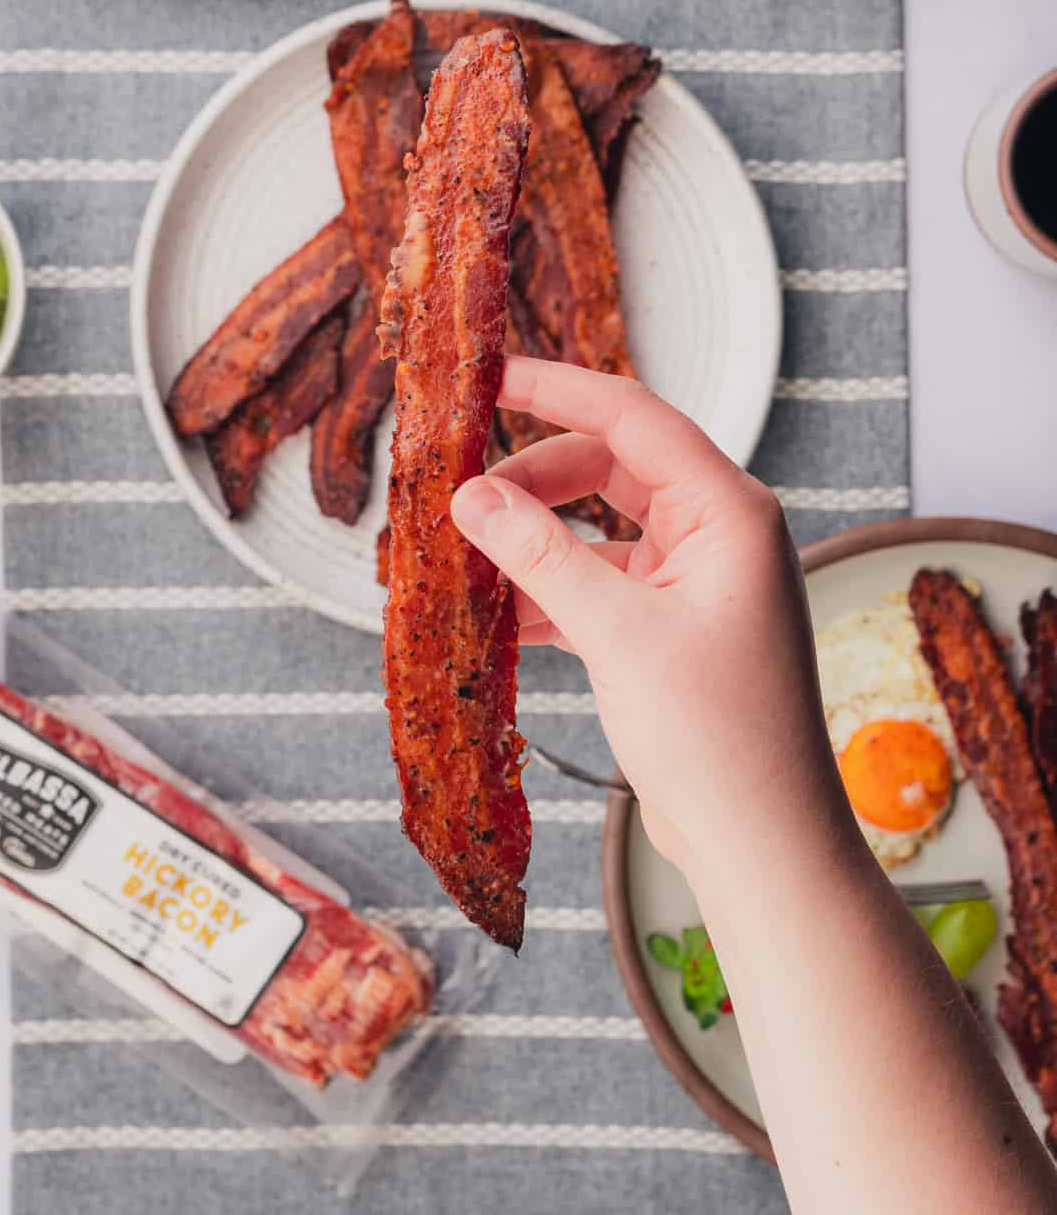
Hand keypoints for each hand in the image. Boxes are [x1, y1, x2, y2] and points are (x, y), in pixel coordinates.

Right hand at [451, 358, 850, 887]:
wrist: (763, 846)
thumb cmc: (718, 740)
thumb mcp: (617, 635)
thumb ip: (539, 555)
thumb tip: (469, 496)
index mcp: (729, 511)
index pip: (632, 416)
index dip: (555, 388)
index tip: (488, 375)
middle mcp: (719, 532)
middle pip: (610, 466)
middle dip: (532, 478)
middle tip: (459, 493)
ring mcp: (698, 580)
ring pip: (599, 527)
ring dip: (534, 540)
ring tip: (463, 557)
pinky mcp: (675, 626)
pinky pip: (602, 582)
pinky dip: (550, 591)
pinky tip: (495, 616)